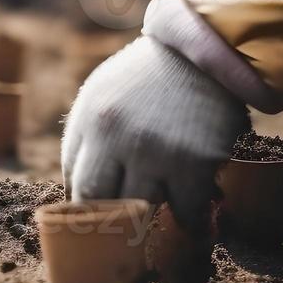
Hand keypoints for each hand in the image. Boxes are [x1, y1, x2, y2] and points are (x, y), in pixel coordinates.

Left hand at [61, 37, 247, 231]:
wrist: (206, 50)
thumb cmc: (148, 78)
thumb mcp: (101, 94)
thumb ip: (84, 139)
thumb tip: (75, 195)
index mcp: (92, 120)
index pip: (78, 186)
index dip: (86, 209)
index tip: (96, 222)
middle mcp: (119, 136)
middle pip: (104, 204)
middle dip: (112, 220)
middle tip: (123, 231)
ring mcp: (157, 150)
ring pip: (145, 209)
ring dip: (153, 212)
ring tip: (161, 211)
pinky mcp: (195, 159)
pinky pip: (187, 210)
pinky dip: (190, 221)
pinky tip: (192, 223)